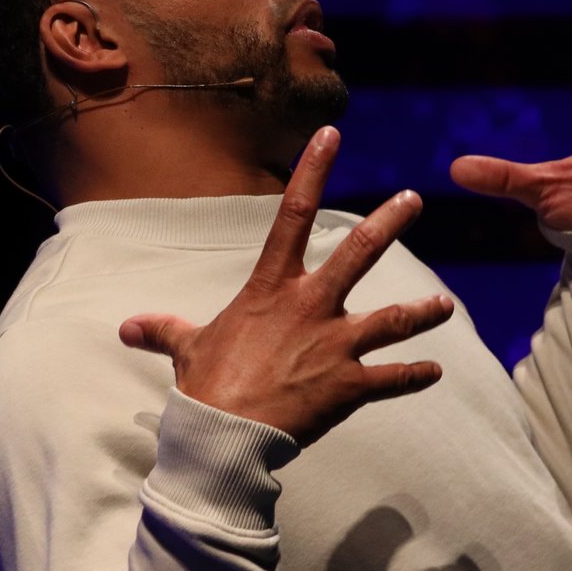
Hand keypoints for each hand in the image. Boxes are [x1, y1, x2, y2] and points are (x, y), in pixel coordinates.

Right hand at [119, 127, 454, 447]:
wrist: (224, 435)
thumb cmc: (204, 388)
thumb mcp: (185, 349)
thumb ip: (164, 330)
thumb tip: (126, 327)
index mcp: (271, 288)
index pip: (293, 214)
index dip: (313, 170)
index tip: (332, 135)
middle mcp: (310, 307)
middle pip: (360, 252)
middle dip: (391, 222)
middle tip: (414, 200)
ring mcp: (335, 346)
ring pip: (394, 318)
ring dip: (423, 310)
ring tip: (445, 305)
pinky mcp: (350, 386)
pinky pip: (393, 379)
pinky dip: (415, 376)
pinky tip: (435, 372)